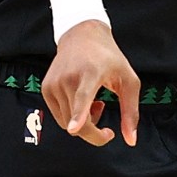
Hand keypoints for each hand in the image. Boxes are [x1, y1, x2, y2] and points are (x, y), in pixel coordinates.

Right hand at [42, 20, 140, 146]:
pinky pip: (60, 117)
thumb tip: (131, 141)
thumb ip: (130, 112)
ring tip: (95, 104)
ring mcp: (54, 83)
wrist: (82, 35)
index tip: (74, 127)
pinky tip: (82, 101)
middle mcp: (68, 78)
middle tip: (107, 131)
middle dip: (94, 134)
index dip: (79, 115)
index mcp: (91, 73)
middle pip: (77, 123)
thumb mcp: (128, 81)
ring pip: (67, 124)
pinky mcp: (46, 89)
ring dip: (84, 124)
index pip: (82, 97)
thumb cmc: (109, 58)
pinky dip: (73, 117)